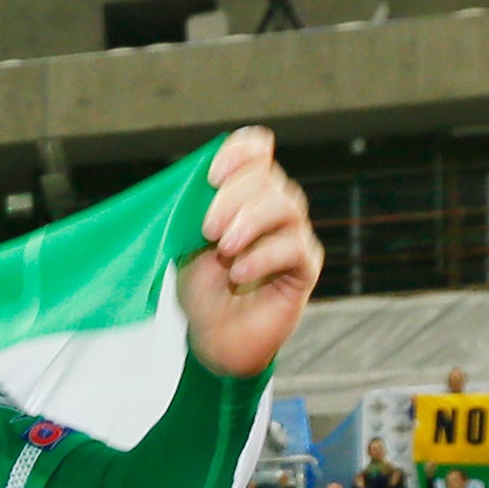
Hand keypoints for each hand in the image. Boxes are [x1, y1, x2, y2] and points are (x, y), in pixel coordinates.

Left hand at [178, 128, 322, 378]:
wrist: (213, 338)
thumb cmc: (200, 290)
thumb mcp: (183, 244)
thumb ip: (190, 212)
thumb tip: (190, 184)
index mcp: (244, 193)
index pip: (257, 149)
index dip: (239, 152)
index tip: (212, 175)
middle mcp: (273, 207)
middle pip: (267, 178)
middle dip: (233, 198)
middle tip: (207, 230)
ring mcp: (293, 234)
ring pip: (285, 206)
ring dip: (249, 223)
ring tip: (224, 250)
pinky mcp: (305, 266)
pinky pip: (294, 248)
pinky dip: (263, 256)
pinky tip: (240, 272)